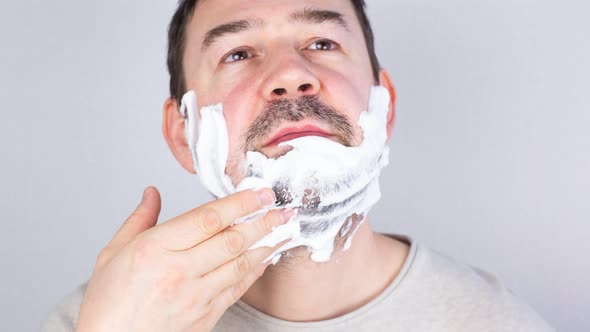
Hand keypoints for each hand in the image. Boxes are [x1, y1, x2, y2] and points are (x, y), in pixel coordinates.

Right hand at [77, 186, 290, 331]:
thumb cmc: (108, 304)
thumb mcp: (112, 253)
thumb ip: (139, 220)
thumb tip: (152, 193)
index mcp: (154, 249)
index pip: (208, 219)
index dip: (240, 203)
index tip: (260, 192)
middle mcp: (178, 272)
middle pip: (232, 241)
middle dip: (263, 221)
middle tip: (283, 209)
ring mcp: (194, 297)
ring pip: (240, 265)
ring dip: (267, 245)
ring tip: (285, 230)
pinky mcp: (204, 317)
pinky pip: (237, 289)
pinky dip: (254, 271)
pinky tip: (265, 258)